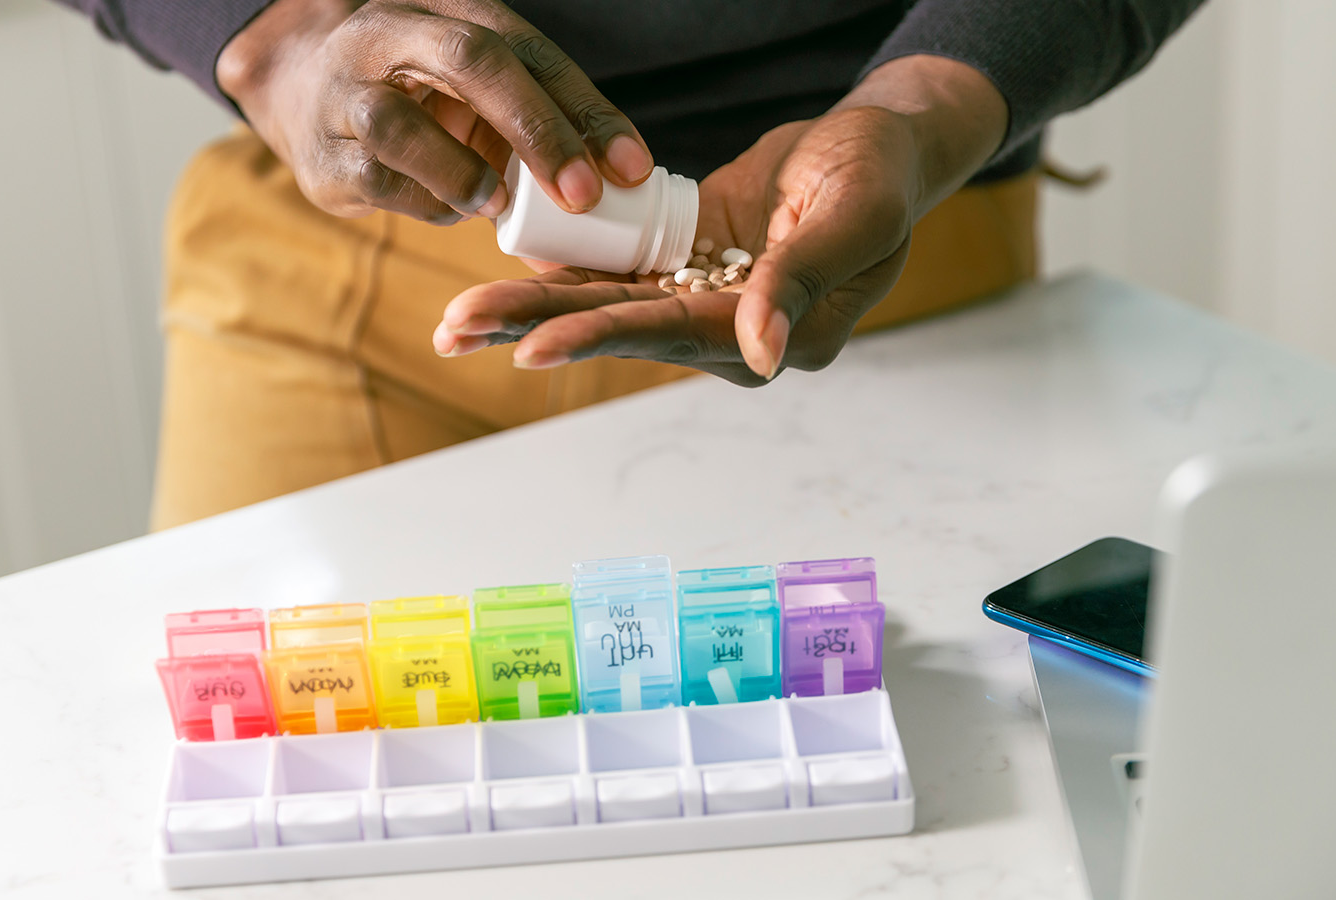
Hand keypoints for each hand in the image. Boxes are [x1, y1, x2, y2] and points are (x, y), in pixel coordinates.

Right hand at [217, 0, 653, 221]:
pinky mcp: (323, 154)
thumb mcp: (480, 87)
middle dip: (536, 129)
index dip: (584, 108)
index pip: (530, 49)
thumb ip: (542, 119)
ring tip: (497, 203)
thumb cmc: (422, 92)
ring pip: (400, 126)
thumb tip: (622, 187)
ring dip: (463, 173)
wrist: (304, 90)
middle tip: (582, 194)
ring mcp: (347, 92)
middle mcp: (392, 34)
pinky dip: (426, 204)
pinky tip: (452, 209)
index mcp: (449, 9)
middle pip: (471, 59)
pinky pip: (378, 182)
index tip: (632, 168)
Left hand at [431, 55, 1006, 383]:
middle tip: (456, 332)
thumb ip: (800, 281)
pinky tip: (501, 286)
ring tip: (457, 322)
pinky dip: (561, 280)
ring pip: (606, 309)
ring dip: (532, 312)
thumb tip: (760, 354)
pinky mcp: (686, 271)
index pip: (674, 336)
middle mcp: (732, 334)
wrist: (879, 146)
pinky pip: (615, 278)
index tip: (530, 347)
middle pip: (621, 330)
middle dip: (536, 329)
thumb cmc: (878, 174)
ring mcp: (705, 304)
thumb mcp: (853, 216)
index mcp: (778, 335)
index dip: (601, 337)